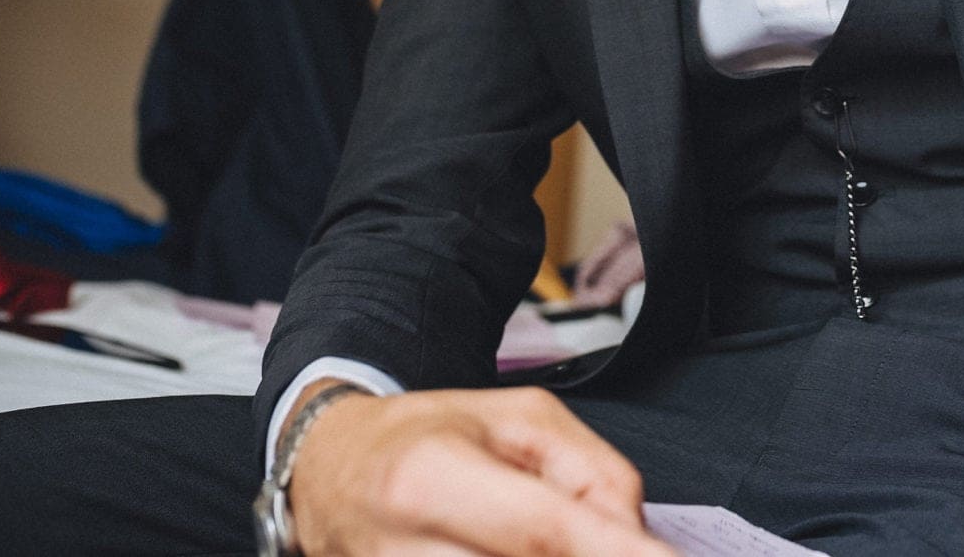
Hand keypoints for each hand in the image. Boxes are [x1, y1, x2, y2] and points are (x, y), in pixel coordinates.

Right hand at [291, 384, 676, 556]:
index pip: (546, 529)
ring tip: (546, 534)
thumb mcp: (522, 419)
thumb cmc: (428, 436)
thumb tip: (636, 538)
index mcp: (431, 477)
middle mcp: (401, 548)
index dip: (617, 553)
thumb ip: (591, 474)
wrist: (328, 468)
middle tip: (617, 541)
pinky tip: (518, 549)